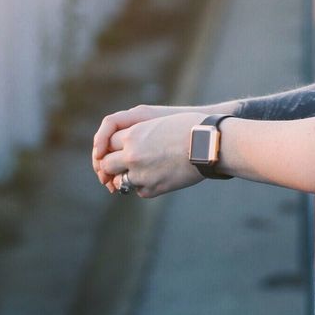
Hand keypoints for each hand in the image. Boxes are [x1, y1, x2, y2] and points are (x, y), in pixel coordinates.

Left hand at [96, 111, 210, 197]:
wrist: (208, 144)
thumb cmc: (189, 128)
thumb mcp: (158, 123)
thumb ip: (140, 134)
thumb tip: (129, 145)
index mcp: (133, 135)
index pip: (108, 143)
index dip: (111, 146)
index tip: (115, 149)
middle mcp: (132, 155)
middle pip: (106, 164)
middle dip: (111, 165)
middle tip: (118, 166)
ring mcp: (141, 174)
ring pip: (120, 181)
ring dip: (125, 177)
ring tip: (137, 173)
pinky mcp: (153, 188)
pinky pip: (139, 191)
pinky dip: (144, 186)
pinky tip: (156, 178)